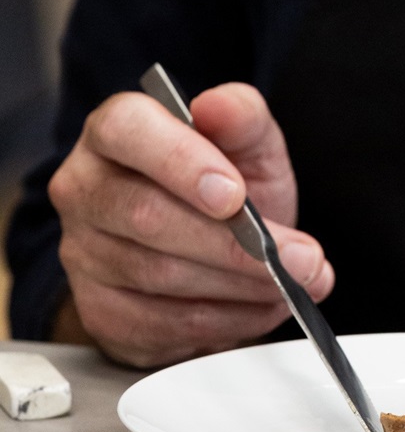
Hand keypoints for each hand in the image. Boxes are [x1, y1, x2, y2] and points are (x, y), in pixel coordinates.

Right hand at [49, 82, 332, 366]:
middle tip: (296, 257)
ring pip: (156, 275)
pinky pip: (158, 325)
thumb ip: (241, 116)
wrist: (209, 243)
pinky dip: (220, 322)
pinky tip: (259, 308)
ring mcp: (82, 253)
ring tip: (291, 282)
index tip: (236, 195)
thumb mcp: (247, 141)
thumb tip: (219, 105)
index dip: (180, 162)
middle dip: (232, 243)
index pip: (128, 131)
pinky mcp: (98, 310)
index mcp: (115, 129)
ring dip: (236, 285)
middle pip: (146, 215)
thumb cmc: (225, 181)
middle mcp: (85, 187)